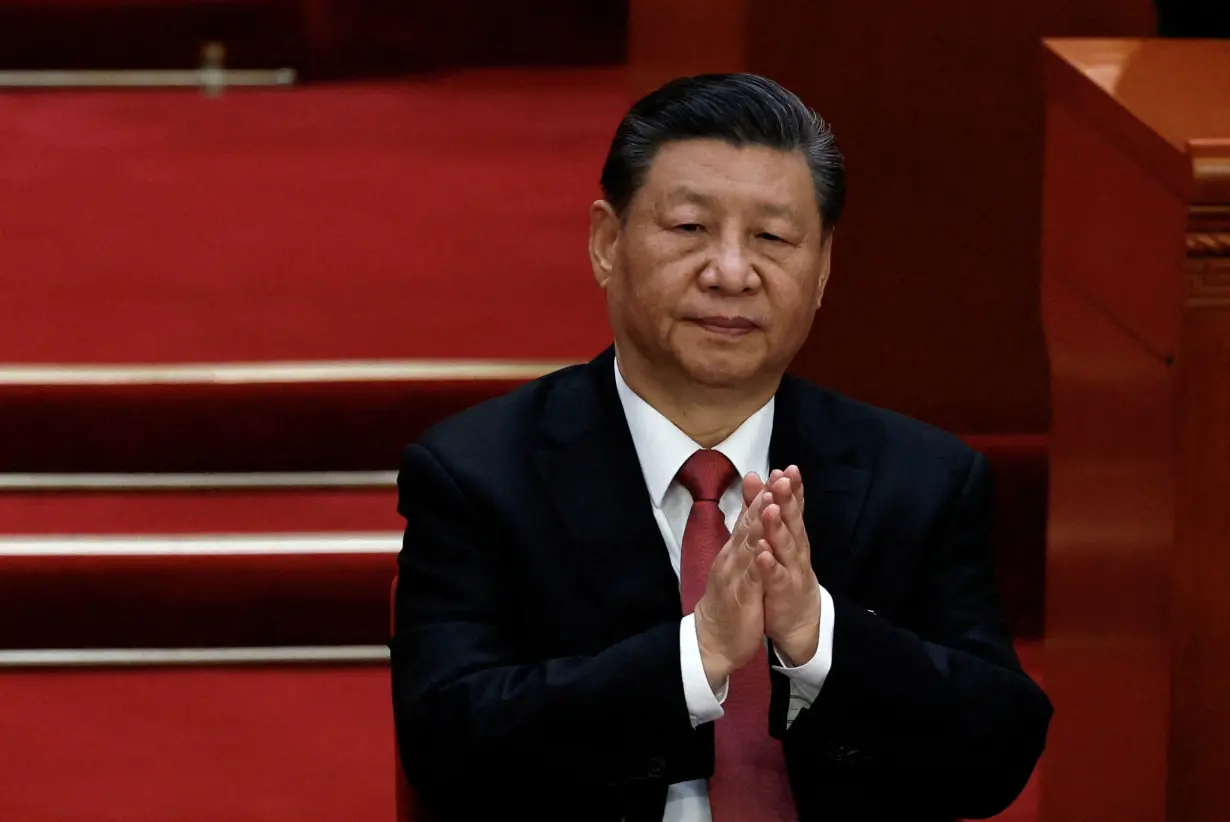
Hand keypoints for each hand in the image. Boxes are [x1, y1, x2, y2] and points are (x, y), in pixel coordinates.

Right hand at [693, 476, 776, 691]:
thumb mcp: (737, 566)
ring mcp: (734, 576)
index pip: (749, 518)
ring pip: (747, 546)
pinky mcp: (739, 596)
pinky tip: (763, 548)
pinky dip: (757, 562)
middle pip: (748, 524)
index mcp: (735, 551)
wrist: (712, 639)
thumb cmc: (729, 601)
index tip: (777, 473)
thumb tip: (752, 515)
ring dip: (758, 524)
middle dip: (763, 500)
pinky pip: (749, 577)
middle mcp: (732, 558)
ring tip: (770, 503)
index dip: (763, 495)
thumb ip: (744, 540)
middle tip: (777, 477)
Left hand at [755, 466, 820, 665]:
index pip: (792, 507)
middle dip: (787, 499)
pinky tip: (762, 552)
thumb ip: (768, 509)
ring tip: (771, 509)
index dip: (790, 489)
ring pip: (785, 546)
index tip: (786, 468)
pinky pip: (775, 577)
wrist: (798, 620)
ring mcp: (791, 571)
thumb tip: (759, 478)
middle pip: (792, 521)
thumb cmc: (785, 573)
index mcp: (792, 535)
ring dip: (777, 527)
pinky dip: (769, 564)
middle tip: (782, 479)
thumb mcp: (778, 539)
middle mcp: (795, 550)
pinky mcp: (783, 592)